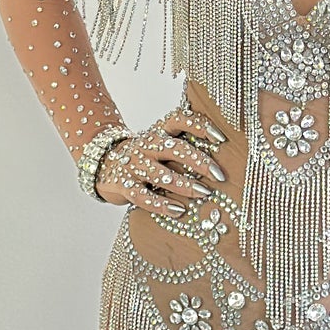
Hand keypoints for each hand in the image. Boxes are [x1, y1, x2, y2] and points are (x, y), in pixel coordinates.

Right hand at [93, 105, 228, 216]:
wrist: (104, 162)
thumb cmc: (147, 154)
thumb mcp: (162, 141)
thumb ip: (185, 144)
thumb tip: (224, 153)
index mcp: (159, 129)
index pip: (180, 119)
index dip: (200, 125)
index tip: (221, 138)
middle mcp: (147, 144)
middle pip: (174, 149)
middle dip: (199, 161)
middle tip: (219, 175)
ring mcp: (134, 164)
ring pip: (160, 175)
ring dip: (184, 185)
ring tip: (204, 193)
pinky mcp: (124, 185)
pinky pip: (143, 197)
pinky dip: (162, 205)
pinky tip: (179, 210)